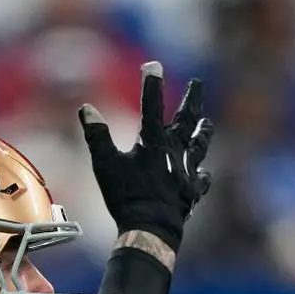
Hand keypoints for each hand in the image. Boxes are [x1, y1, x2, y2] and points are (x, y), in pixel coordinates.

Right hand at [78, 61, 213, 250]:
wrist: (151, 228)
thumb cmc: (126, 196)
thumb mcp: (105, 164)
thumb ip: (97, 135)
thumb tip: (86, 108)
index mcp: (153, 141)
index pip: (152, 106)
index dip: (152, 84)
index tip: (154, 65)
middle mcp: (174, 151)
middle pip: (186, 120)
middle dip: (192, 100)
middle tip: (198, 84)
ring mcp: (186, 170)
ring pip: (199, 145)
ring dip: (203, 131)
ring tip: (208, 122)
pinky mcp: (192, 191)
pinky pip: (200, 178)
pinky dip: (201, 173)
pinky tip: (203, 172)